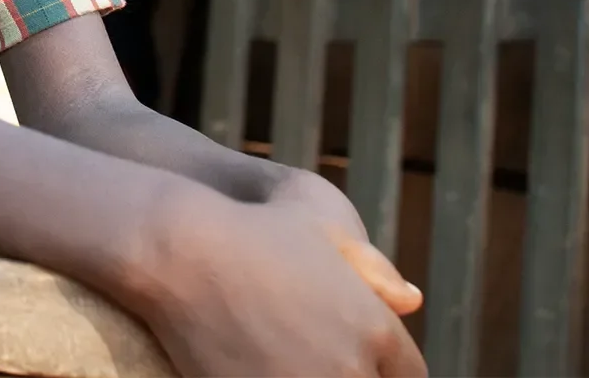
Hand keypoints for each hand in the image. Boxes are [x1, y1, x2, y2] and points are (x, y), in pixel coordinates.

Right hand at [128, 188, 427, 376]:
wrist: (178, 250)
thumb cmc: (248, 227)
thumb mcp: (320, 225)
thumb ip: (372, 267)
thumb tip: (411, 300)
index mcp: (375, 328)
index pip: (408, 376)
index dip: (383, 370)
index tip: (357, 362)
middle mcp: (349, 369)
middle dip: (352, 375)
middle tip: (315, 358)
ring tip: (283, 364)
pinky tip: (257, 371)